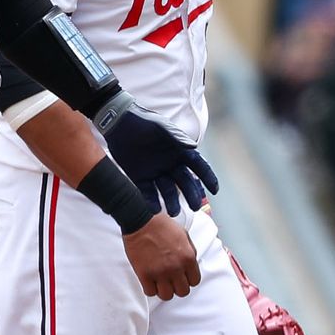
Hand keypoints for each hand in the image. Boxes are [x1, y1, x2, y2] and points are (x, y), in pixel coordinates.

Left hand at [96, 93, 219, 214]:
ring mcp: (156, 173)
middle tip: (194, 206)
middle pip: (185, 183)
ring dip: (171, 202)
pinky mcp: (140, 179)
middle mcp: (170, 164)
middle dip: (191, 194)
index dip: (208, 177)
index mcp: (180, 152)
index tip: (215, 189)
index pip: (198, 166)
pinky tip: (154, 209)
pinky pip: (147, 193)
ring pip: (167, 191)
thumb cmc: (144, 122)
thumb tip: (194, 146)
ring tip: (173, 212)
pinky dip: (151, 201)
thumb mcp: (161, 128)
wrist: (118, 123)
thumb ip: (177, 137)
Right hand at [121, 212, 200, 300]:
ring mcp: (160, 272)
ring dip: (164, 290)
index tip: (182, 276)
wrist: (141, 220)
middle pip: (183, 292)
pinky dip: (150, 288)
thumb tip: (191, 265)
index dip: (188, 279)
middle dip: (177, 286)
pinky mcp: (144, 274)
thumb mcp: (183, 235)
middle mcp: (176, 267)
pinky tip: (149, 280)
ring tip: (160, 281)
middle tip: (171, 279)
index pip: (195, 281)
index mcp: (188, 257)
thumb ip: (190, 251)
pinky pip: (150, 292)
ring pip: (167, 296)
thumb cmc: (161, 225)